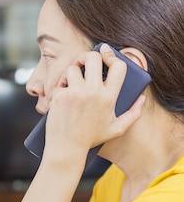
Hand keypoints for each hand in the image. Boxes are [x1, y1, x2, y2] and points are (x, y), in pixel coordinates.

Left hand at [45, 43, 143, 162]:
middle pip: (92, 58)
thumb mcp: (116, 129)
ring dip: (72, 72)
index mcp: (109, 97)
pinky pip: (59, 83)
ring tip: (72, 80)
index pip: (118, 66)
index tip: (106, 53)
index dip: (112, 56)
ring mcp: (74, 93)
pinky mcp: (59, 96)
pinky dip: (60, 87)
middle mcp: (92, 92)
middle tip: (85, 62)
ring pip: (73, 68)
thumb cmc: (90, 139)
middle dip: (88, 56)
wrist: (66, 148)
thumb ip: (133, 114)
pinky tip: (62, 96)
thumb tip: (142, 99)